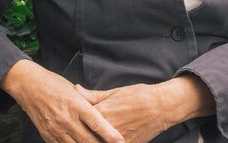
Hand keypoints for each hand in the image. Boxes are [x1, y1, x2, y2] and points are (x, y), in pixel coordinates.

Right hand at [0, 60, 122, 142]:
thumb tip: (105, 107)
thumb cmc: (54, 84)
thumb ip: (90, 100)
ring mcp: (55, 129)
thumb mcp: (75, 89)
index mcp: (76, 105)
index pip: (97, 123)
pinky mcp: (47, 135)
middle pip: (87, 139)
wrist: (29, 86)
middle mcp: (66, 119)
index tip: (120, 141)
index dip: (109, 134)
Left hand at [76, 75, 214, 142]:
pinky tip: (103, 141)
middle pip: (85, 136)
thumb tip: (76, 89)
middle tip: (69, 136)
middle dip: (78, 136)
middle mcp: (108, 127)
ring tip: (83, 140)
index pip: (80, 120)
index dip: (72, 122)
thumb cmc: (141, 96)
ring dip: (91, 141)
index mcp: (102, 112)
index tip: (63, 123)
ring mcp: (117, 139)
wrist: (164, 106)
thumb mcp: (116, 91)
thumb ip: (94, 95)